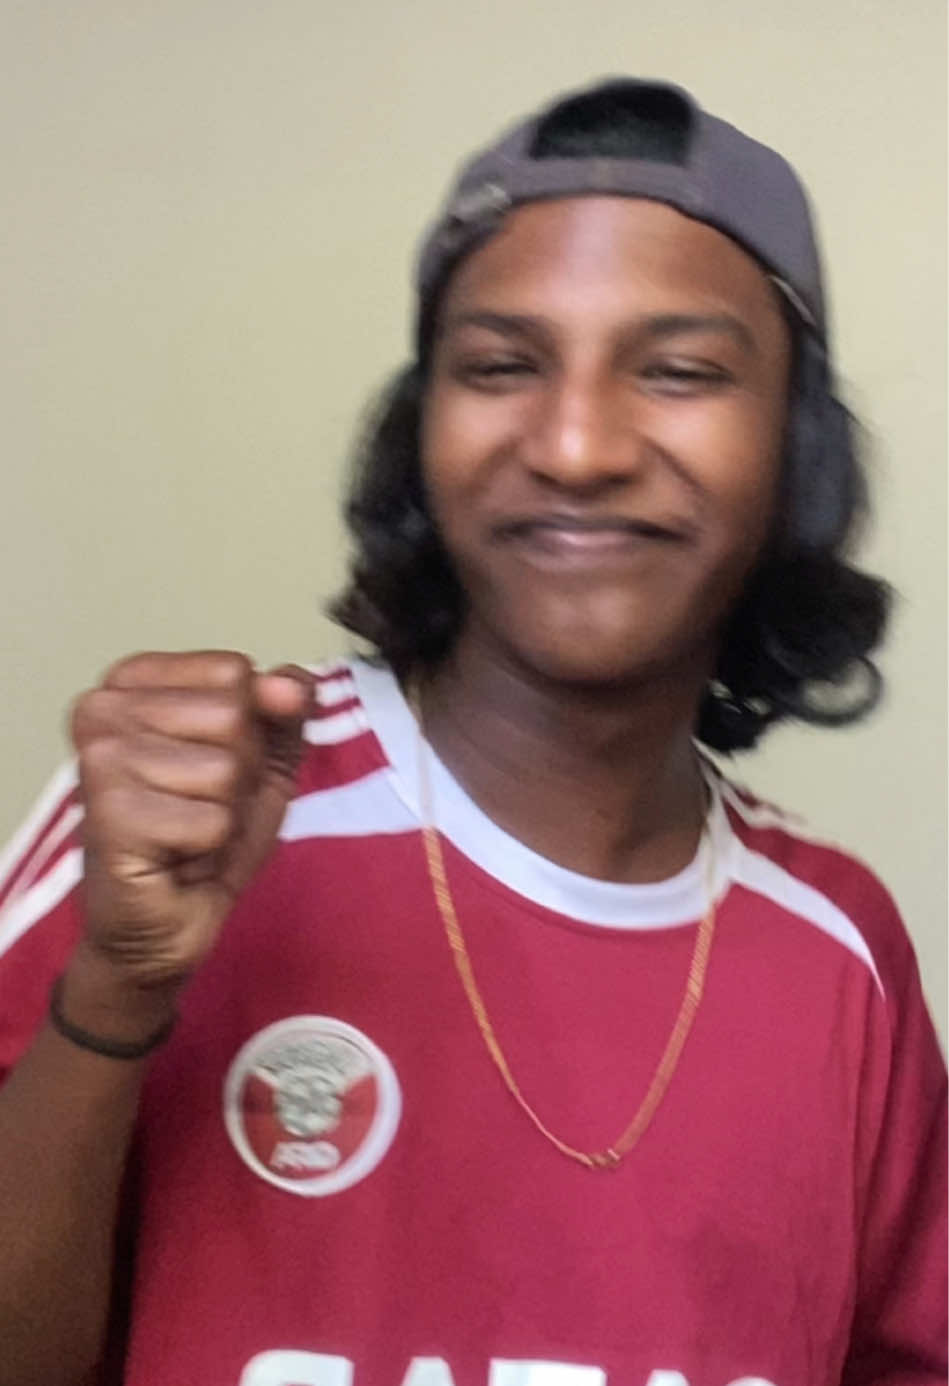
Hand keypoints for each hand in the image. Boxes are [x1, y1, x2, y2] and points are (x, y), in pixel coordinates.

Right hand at [68, 651, 309, 999]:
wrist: (163, 922)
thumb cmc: (201, 837)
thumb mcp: (262, 762)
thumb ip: (284, 712)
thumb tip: (292, 681)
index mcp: (132, 680)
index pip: (234, 671)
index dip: (250, 728)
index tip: (210, 767)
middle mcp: (102, 708)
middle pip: (233, 715)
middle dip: (240, 775)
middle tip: (199, 807)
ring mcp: (100, 758)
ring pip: (226, 769)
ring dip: (225, 815)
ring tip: (187, 834)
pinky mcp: (109, 814)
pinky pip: (212, 820)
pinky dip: (210, 849)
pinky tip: (176, 858)